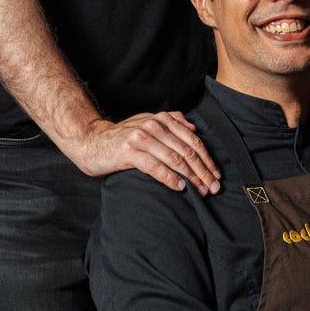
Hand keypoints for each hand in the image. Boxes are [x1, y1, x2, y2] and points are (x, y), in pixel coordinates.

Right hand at [71, 112, 220, 193]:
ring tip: (201, 191)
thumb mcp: (147, 123)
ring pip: (175, 160)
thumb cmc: (123, 136)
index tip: (217, 175)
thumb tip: (194, 127)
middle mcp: (155, 125)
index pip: (193, 140)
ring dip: (192, 178)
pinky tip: (180, 187)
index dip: (207, 159)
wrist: (92, 141)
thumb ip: (171, 122)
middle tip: (214, 188)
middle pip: (187, 151)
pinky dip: (171, 178)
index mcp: (163, 119)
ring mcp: (142, 138)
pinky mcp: (130, 152)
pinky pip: (156, 167)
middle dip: (204, 171)